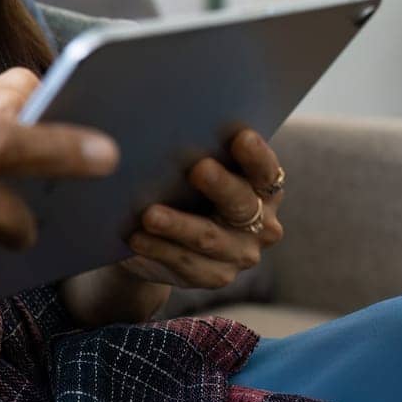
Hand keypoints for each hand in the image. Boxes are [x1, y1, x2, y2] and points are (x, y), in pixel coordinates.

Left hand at [118, 128, 285, 289]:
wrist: (166, 235)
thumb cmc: (184, 185)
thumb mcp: (191, 165)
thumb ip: (193, 149)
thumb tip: (166, 126)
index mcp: (263, 187)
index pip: (265, 169)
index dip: (256, 154)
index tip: (241, 136)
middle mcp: (262, 223)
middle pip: (241, 203)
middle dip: (219, 185)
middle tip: (197, 169)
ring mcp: (238, 253)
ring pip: (208, 238)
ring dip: (178, 225)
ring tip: (149, 214)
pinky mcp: (214, 275)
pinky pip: (186, 264)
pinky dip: (158, 250)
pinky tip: (136, 239)